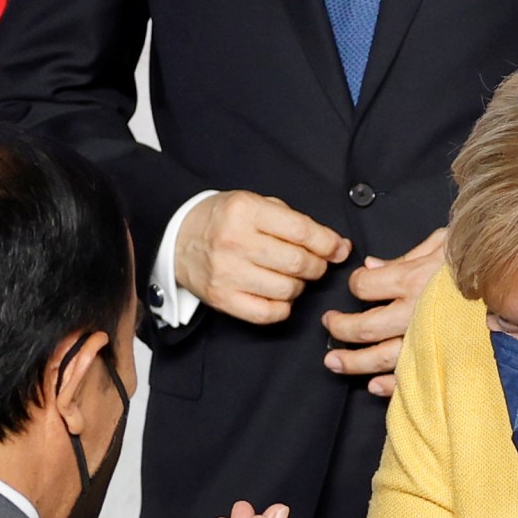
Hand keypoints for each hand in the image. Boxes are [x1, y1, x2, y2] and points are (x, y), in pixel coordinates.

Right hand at [175, 191, 350, 325]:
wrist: (178, 239)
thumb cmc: (223, 221)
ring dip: (299, 286)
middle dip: (317, 266)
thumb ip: (294, 222)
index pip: (301, 231)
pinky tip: (278, 294)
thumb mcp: (254, 204)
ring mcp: (227, 273)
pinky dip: (282, 307)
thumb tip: (337, 246)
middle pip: (297, 263)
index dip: (328, 243)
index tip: (339, 249)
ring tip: (292, 277)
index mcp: (245, 210)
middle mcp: (234, 241)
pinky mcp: (222, 299)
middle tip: (316, 265)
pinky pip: (269, 313)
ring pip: (287, 290)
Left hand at [322, 228, 446, 395]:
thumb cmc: (486, 259)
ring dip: (352, 362)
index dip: (354, 286)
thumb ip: (406, 256)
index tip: (356, 286)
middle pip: (363, 327)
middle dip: (340, 329)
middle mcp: (416, 312)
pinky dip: (387, 386)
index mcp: (414, 279)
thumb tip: (373, 266)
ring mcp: (427, 339)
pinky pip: (409, 378)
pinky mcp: (442, 360)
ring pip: (379, 357)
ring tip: (334, 362)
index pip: (365, 287)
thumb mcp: (444, 243)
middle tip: (330, 327)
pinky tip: (373, 386)